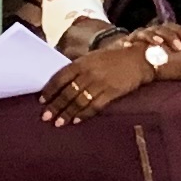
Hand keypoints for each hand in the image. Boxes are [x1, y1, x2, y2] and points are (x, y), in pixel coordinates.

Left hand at [38, 38, 155, 123]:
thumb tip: (62, 82)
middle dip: (55, 106)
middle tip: (46, 117)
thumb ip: (78, 68)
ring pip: (78, 101)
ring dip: (67, 113)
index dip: (50, 90)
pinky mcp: (111, 92)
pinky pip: (94, 106)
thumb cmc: (114, 57)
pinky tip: (76, 120)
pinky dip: (84, 114)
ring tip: (58, 122)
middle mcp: (88, 73)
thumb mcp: (93, 57)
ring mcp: (100, 83)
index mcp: (82, 62)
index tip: (42, 101)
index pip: (60, 78)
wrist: (138, 58)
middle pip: (67, 92)